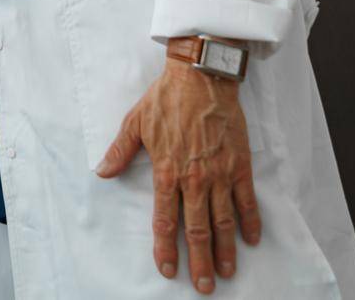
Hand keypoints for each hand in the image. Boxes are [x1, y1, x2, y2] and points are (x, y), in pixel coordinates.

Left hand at [95, 59, 260, 294]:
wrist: (201, 76)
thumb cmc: (166, 98)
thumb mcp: (135, 123)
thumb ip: (120, 151)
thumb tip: (102, 172)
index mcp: (166, 171)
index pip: (165, 221)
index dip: (166, 249)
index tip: (168, 269)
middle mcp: (194, 178)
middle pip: (197, 230)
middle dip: (200, 262)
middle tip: (204, 287)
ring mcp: (220, 173)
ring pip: (223, 222)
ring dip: (226, 250)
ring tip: (227, 273)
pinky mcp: (239, 164)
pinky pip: (247, 200)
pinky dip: (250, 221)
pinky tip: (252, 240)